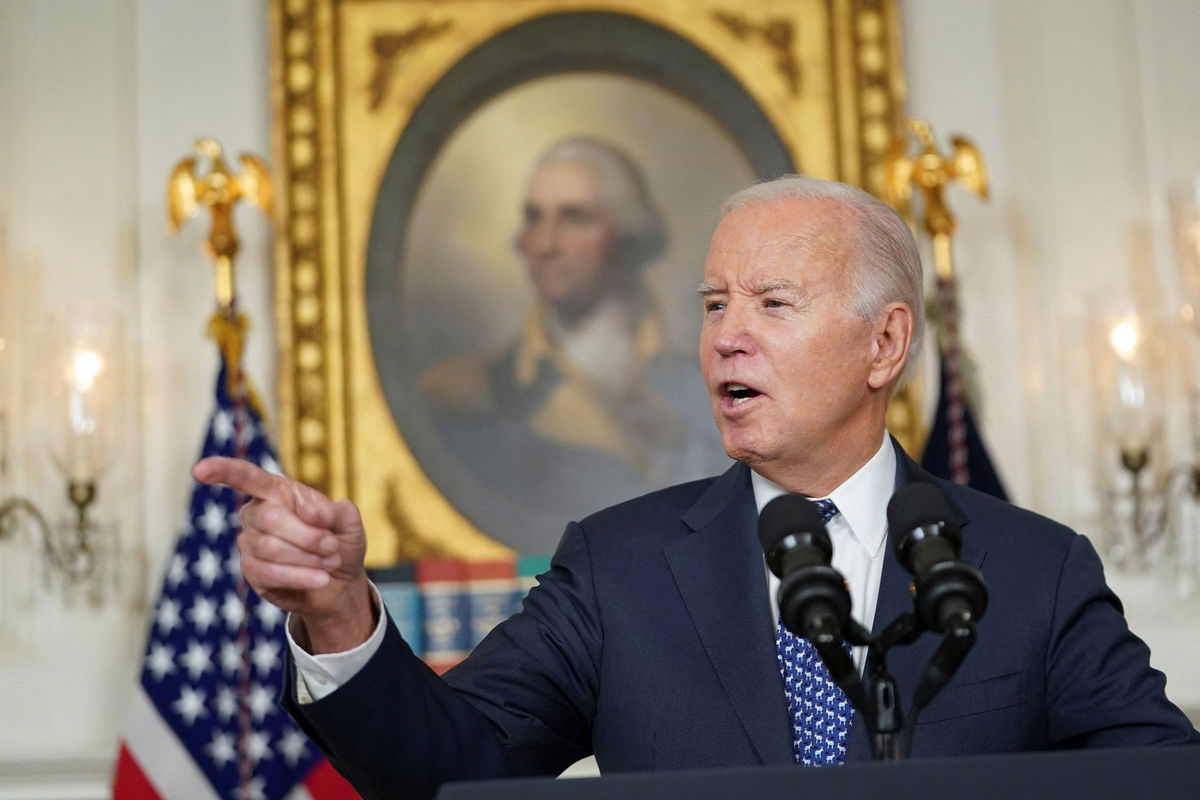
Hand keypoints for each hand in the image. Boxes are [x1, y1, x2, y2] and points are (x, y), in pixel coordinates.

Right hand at [192, 456, 374, 652]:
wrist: (339, 582)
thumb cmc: (340, 543)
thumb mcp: (349, 523)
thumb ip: (335, 511)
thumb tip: (309, 512)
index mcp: (277, 492)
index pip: (246, 477)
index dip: (222, 471)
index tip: (199, 471)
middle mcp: (257, 514)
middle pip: (270, 518)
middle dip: (308, 536)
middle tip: (332, 546)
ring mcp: (250, 543)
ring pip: (270, 548)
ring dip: (308, 558)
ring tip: (329, 562)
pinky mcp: (252, 571)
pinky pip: (269, 572)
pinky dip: (301, 576)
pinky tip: (320, 579)